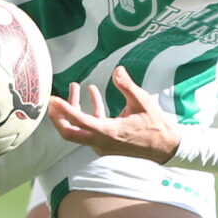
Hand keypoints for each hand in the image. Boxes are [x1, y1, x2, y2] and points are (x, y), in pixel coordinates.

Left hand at [47, 68, 180, 163]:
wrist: (165, 147)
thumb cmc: (155, 125)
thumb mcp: (143, 102)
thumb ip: (127, 86)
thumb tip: (117, 70)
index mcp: (109, 132)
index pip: (79, 121)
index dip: (64, 109)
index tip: (53, 99)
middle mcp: (101, 142)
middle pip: (69, 133)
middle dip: (58, 117)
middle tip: (52, 100)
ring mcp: (102, 145)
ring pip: (79, 129)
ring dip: (74, 109)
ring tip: (76, 87)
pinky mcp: (105, 143)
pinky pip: (90, 128)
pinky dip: (88, 112)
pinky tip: (93, 93)